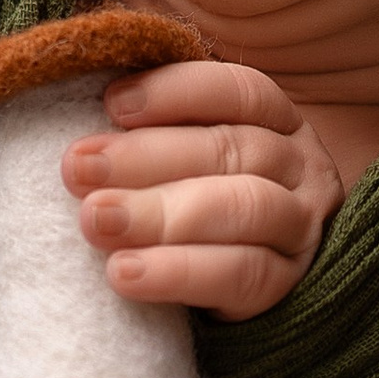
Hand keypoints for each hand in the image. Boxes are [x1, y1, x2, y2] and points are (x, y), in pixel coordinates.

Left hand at [62, 57, 343, 320]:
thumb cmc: (192, 198)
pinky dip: (179, 273)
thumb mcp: (183, 155)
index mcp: (278, 121)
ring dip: (161, 215)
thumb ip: (151, 128)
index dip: (177, 92)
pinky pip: (242, 275)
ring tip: (96, 220)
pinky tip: (124, 273)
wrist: (233, 279)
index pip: (240, 91)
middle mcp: (300, 166)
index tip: (112, 103)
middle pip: (232, 149)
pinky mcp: (289, 286)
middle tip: (77, 168)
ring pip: (244, 207)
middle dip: (146, 157)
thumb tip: (91, 108)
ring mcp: (300, 226)